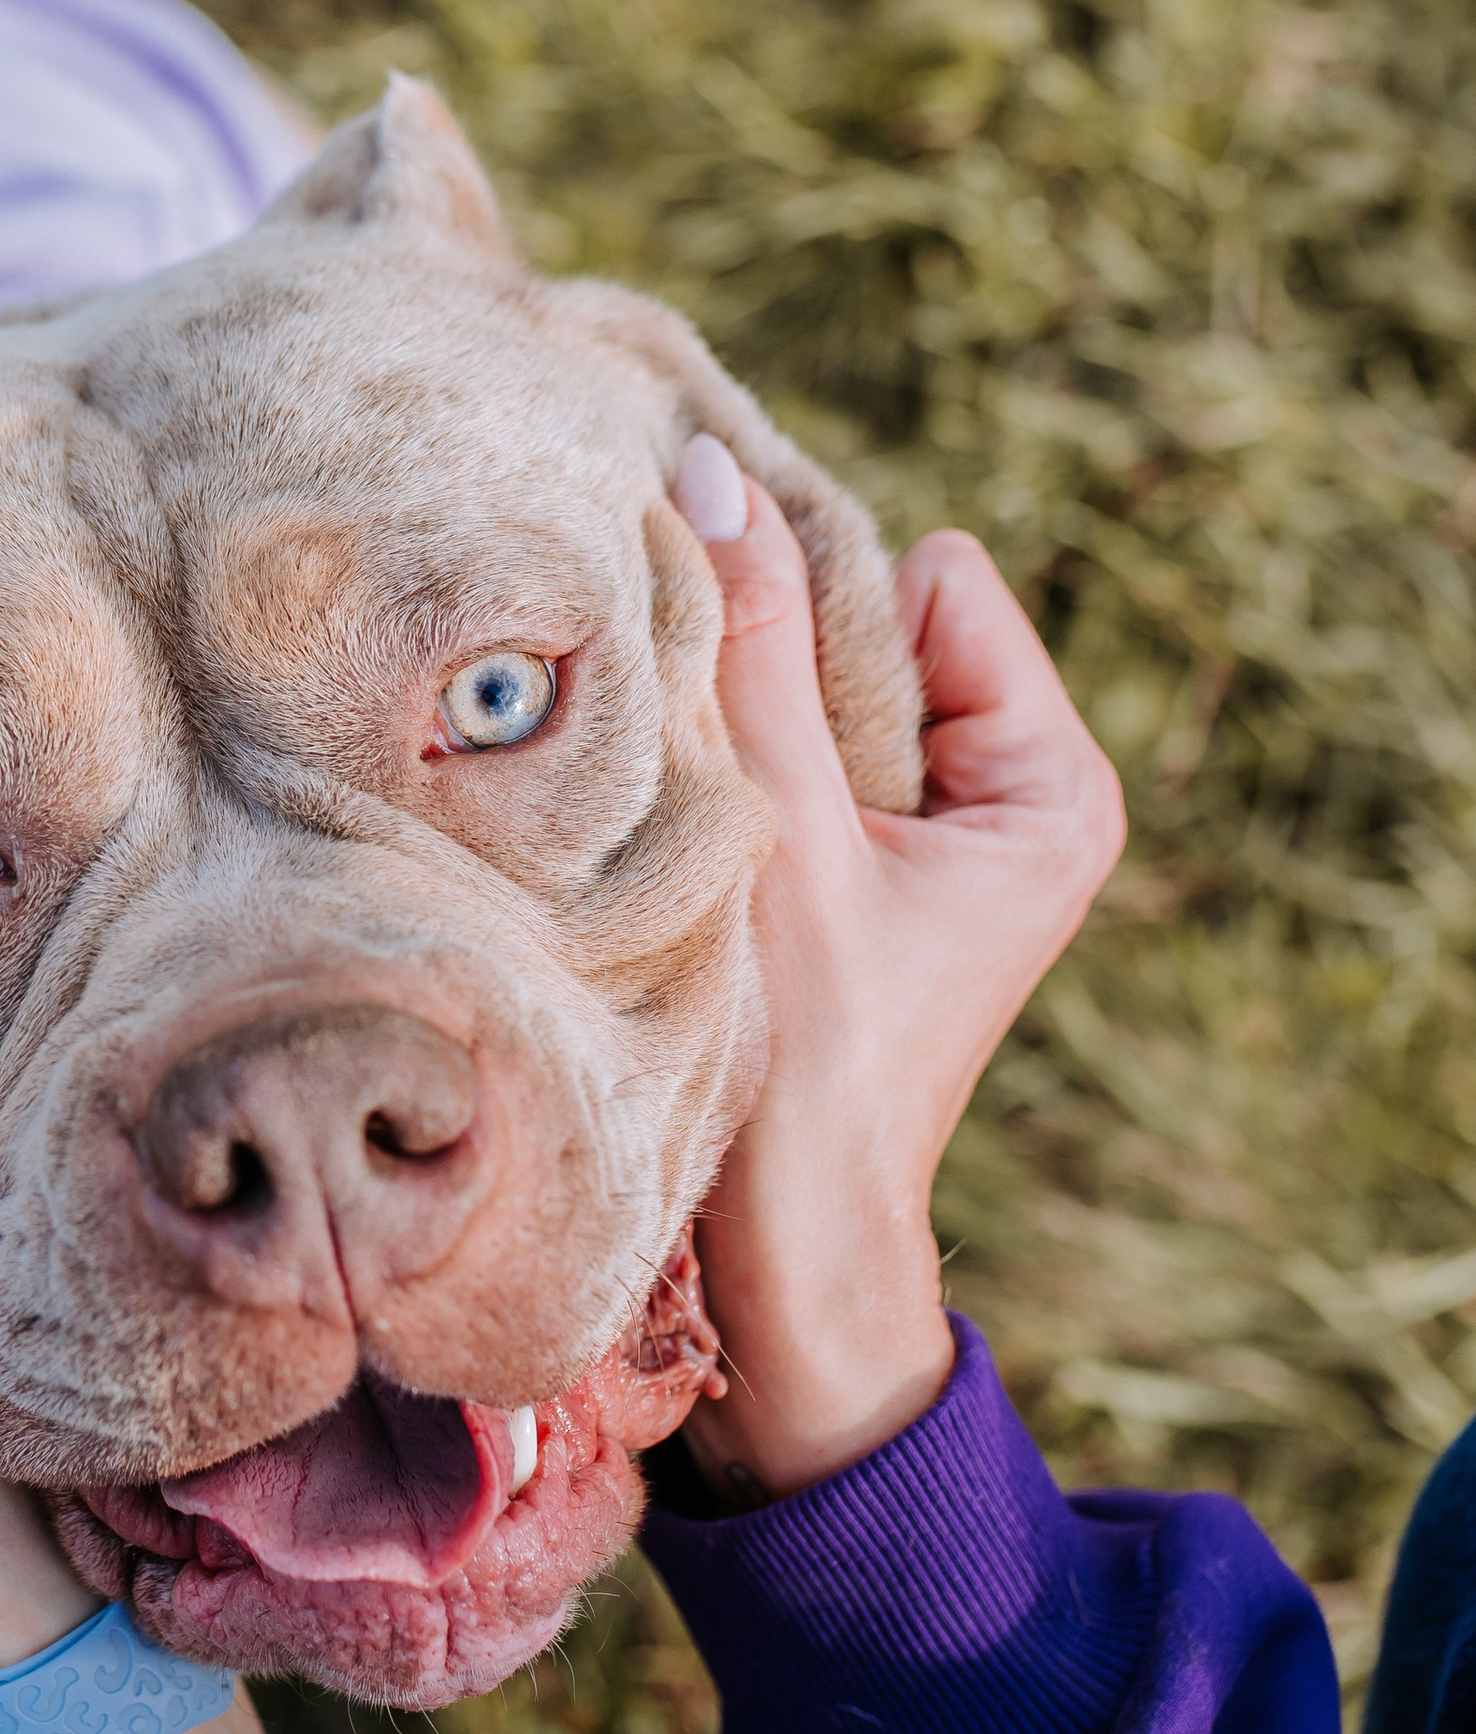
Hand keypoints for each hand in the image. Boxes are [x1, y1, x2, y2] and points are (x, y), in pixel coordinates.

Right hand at [672, 442, 1125, 1498]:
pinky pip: (782, 752)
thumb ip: (747, 646)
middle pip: (869, 623)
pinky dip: (725, 780)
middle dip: (775, 664)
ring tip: (692, 812)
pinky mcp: (855, 875)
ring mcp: (928, 837)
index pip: (931, 581)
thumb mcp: (783, 833)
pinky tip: (681, 839)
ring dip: (734, 727)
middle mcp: (1007, 797)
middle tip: (710, 759)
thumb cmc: (806, 1067)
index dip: (829, 617)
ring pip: (809, 687)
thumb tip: (706, 472)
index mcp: (1051, 784)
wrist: (775, 1260)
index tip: (757, 716)